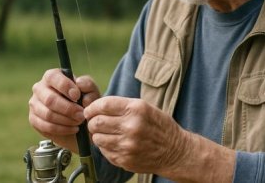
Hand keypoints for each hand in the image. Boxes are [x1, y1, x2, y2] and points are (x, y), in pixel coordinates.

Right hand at [28, 68, 100, 151]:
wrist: (80, 120)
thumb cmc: (84, 101)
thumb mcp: (91, 91)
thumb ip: (88, 85)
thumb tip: (79, 83)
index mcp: (52, 76)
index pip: (53, 78)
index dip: (65, 87)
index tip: (77, 96)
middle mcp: (40, 88)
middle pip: (50, 99)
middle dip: (68, 109)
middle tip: (81, 115)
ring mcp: (35, 104)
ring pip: (48, 114)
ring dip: (66, 120)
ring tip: (79, 122)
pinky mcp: (34, 119)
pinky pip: (46, 126)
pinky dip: (62, 129)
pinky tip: (73, 128)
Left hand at [84, 96, 234, 181]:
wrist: (175, 151)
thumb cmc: (160, 127)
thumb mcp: (146, 107)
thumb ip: (122, 106)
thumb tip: (96, 108)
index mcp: (137, 109)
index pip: (103, 105)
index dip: (92, 107)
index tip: (90, 110)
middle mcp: (131, 126)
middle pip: (96, 122)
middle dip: (92, 121)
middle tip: (95, 122)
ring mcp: (127, 145)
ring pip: (97, 138)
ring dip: (98, 135)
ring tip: (107, 133)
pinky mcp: (124, 159)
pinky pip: (104, 151)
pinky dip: (105, 146)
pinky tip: (115, 143)